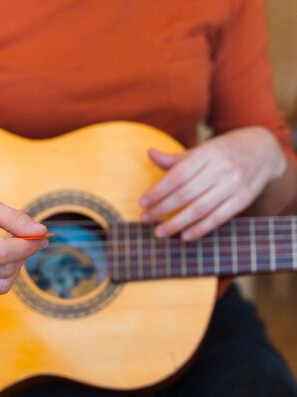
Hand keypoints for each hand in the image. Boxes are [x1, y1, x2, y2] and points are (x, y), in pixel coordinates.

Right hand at [0, 189, 47, 295]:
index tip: (40, 238)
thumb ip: (14, 218)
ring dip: (15, 269)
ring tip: (10, 251)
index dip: (26, 247)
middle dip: (23, 256)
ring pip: (0, 285)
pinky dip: (2, 277)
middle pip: (3, 270)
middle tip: (26, 241)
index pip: (0, 252)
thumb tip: (41, 232)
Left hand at [140, 127, 286, 239]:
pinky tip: (184, 236)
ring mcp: (233, 185)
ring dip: (177, 223)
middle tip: (145, 220)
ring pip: (200, 208)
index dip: (158, 191)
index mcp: (206, 154)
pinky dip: (200, 229)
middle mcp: (220, 169)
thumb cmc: (224, 152)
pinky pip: (218, 218)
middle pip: (186, 193)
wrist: (263, 151)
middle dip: (162, 209)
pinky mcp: (242, 200)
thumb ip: (176, 159)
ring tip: (160, 233)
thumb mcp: (202, 150)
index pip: (177, 175)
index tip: (142, 202)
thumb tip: (150, 154)